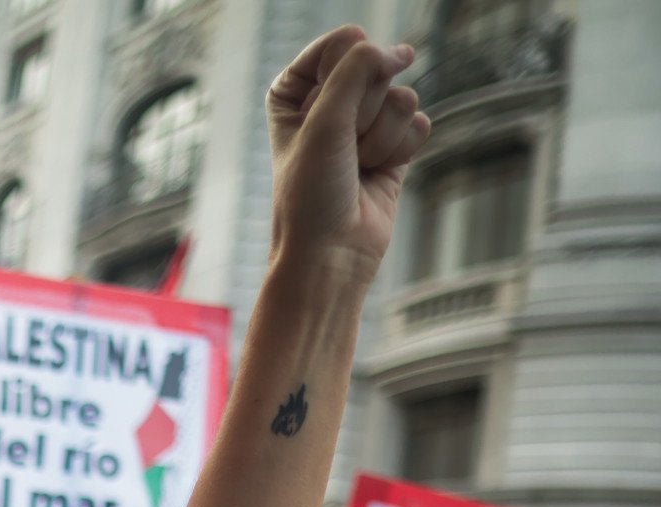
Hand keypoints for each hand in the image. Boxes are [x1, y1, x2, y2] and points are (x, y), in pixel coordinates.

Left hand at [265, 26, 431, 279]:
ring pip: (400, 97)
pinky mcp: (393, 147)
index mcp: (294, 93)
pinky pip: (418, 122)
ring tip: (357, 167)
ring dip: (381, 136)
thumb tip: (400, 51)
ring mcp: (364, 126)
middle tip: (342, 149)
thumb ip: (357, 71)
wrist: (332, 254)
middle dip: (364, 111)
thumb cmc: (312, 194)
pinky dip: (401, 150)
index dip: (341, 75)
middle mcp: (329, 104)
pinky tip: (379, 174)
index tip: (325, 113)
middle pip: (375, 68)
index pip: (339, 45)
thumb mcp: (323, 121)